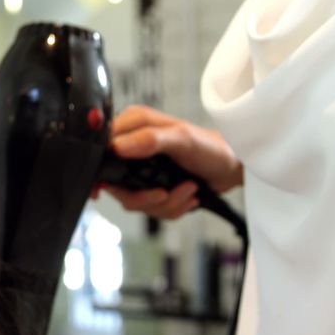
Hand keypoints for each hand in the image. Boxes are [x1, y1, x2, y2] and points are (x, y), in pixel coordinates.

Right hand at [97, 106, 242, 219]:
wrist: (232, 167)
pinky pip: (150, 209)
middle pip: (115, 184)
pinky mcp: (151, 186)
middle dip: (144, 196)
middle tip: (165, 192)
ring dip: (164, 203)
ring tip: (187, 190)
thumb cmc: (211, 146)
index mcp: (133, 126)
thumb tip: (118, 147)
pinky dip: (172, 207)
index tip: (109, 185)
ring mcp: (141, 170)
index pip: (102, 149)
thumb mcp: (181, 138)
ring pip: (133, 201)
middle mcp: (132, 147)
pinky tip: (187, 195)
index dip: (103, 169)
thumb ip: (149, 140)